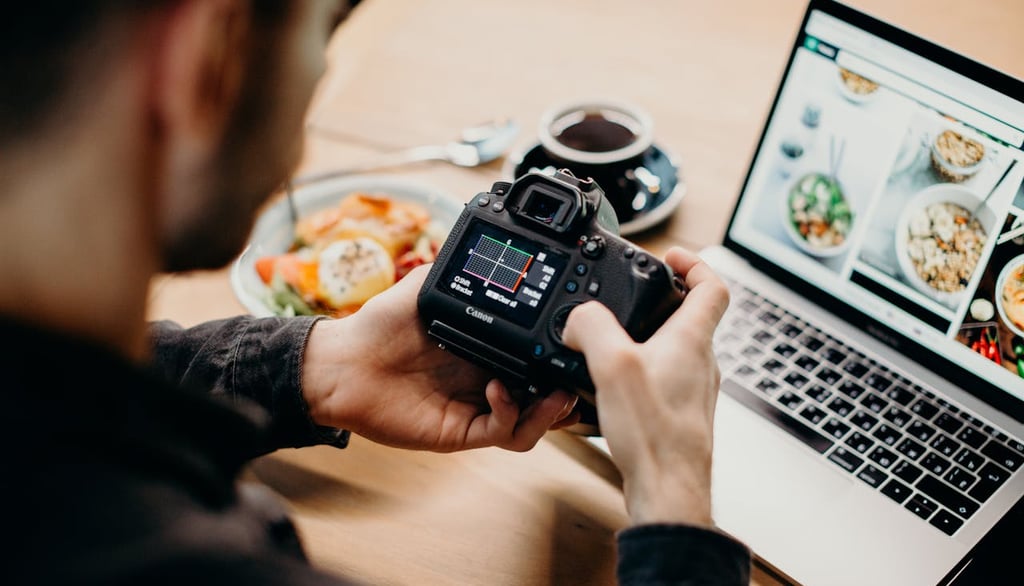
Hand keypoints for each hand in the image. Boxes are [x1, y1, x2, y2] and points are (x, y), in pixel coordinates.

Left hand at [300, 264, 578, 451]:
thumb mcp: (425, 287)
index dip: (559, 354)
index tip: (576, 338)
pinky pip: (502, 431)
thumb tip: (484, 243)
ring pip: (532, 423)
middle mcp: (487, 380)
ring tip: (557, 394)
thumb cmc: (377, 327)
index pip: (535, 356)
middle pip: (544, 395)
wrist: (342, 364)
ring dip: (551, 412)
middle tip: (581, 373)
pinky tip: (500, 390)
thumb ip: (459, 269)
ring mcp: (477, 408)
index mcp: (486, 348)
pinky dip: (512, 414)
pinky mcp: (462, 431)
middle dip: (569, 390)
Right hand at [562, 246, 728, 527]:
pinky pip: (665, 380)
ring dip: (649, 336)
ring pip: (677, 350)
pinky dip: (642, 371)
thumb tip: (577, 317)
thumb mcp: (613, 367)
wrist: (668, 492)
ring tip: (614, 341)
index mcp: (692, 341)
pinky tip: (613, 389)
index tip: (670, 255)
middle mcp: (701, 363)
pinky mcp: (680, 416)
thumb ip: (592, 328)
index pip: (712, 286)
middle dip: (660, 299)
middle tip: (631, 295)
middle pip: (692, 316)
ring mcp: (693, 391)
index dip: (693, 263)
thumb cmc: (655, 436)